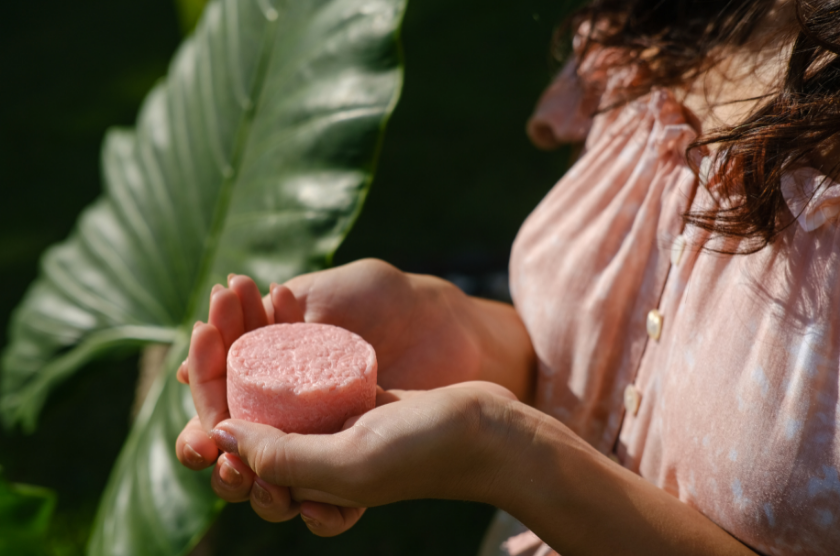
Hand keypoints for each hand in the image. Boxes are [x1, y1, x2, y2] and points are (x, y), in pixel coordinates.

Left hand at [175, 259, 532, 533]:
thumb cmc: (427, 452)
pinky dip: (286, 334)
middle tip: (215, 306)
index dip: (208, 390)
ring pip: (270, 383)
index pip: (232, 444)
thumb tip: (217, 437)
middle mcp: (309, 456)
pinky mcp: (351, 397)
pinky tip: (273, 299)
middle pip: (244, 409)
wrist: (491, 430)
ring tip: (237, 290)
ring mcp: (330, 425)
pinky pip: (304, 365)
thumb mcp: (352, 462)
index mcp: (300, 483)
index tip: (204, 337)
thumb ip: (283, 457)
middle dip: (222, 359)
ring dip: (249, 338)